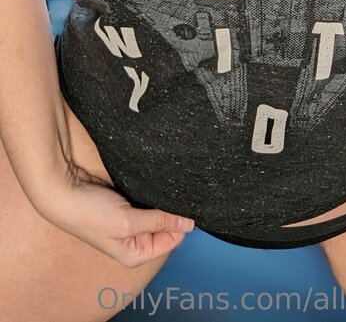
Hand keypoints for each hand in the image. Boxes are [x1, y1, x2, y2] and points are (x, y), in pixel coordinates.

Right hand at [34, 158, 194, 267]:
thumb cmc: (91, 214)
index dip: (180, 223)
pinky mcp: (126, 202)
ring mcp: (130, 220)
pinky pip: (147, 198)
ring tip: (163, 186)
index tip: (185, 204)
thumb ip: (159, 222)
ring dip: (160, 199)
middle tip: (175, 192)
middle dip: (171, 210)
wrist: (65, 191)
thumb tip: (189, 224)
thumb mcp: (128, 222)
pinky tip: (153, 182)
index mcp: (136, 253)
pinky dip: (151, 191)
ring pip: (158, 210)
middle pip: (167, 225)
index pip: (173, 240)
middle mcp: (135, 239)